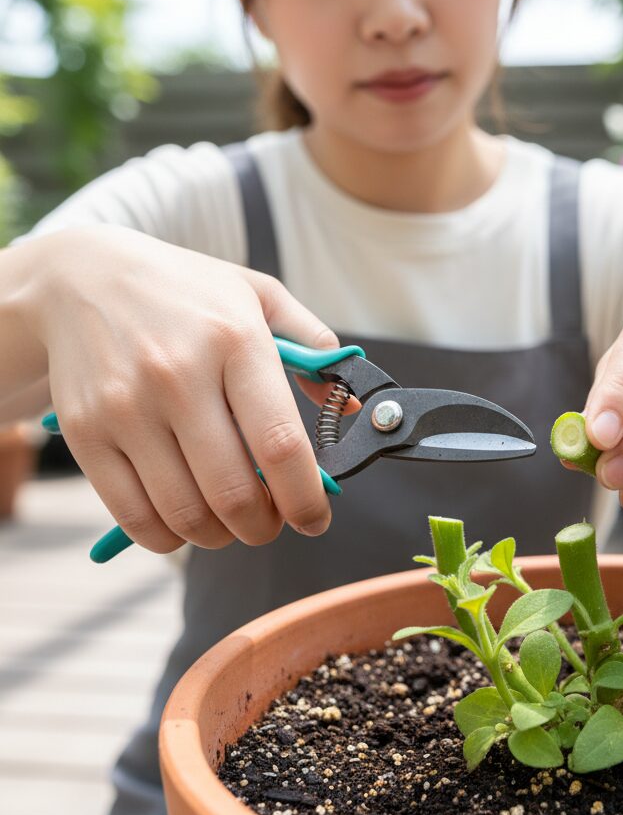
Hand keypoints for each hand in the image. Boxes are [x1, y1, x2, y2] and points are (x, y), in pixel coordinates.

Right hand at [30, 225, 343, 552]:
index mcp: (236, 341)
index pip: (281, 443)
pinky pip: (133, 515)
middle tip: (271, 523)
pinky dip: (167, 536)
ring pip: (185, 514)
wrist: (79, 278)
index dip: (305, 497)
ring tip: (231, 522)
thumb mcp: (259, 296)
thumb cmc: (186, 292)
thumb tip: (350, 408)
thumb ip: (314, 346)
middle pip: (235, 492)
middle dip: (265, 527)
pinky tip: (185, 521)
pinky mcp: (86, 434)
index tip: (316, 518)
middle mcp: (179, 376)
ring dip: (220, 537)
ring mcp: (127, 408)